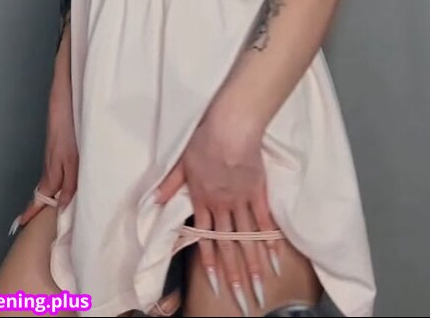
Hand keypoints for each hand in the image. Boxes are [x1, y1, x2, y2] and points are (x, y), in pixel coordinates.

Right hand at [9, 79, 77, 235]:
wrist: (64, 103)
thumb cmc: (68, 131)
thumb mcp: (73, 160)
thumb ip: (70, 183)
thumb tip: (63, 207)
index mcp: (52, 173)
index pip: (40, 198)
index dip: (32, 212)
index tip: (21, 225)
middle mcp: (50, 167)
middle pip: (44, 192)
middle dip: (38, 207)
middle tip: (32, 221)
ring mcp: (53, 157)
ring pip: (49, 182)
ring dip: (48, 195)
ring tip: (48, 208)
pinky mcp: (58, 149)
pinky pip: (54, 172)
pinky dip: (55, 182)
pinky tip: (62, 182)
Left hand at [154, 103, 280, 314]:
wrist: (230, 127)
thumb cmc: (204, 140)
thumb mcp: (181, 163)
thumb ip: (170, 184)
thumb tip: (155, 201)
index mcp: (202, 200)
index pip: (206, 239)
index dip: (211, 263)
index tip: (217, 286)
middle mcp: (222, 206)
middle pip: (228, 245)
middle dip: (235, 275)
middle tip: (242, 300)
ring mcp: (242, 200)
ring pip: (247, 239)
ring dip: (253, 266)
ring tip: (259, 289)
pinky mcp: (258, 191)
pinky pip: (264, 221)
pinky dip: (270, 241)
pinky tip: (275, 259)